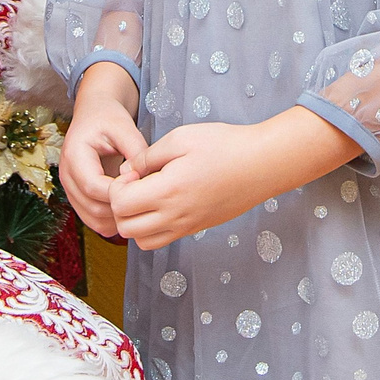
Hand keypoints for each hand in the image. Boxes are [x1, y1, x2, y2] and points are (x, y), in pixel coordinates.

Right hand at [60, 62, 147, 237]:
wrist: (95, 114)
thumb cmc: (108, 118)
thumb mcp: (124, 127)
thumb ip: (136, 152)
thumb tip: (142, 179)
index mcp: (75, 155)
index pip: (93, 186)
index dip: (118, 190)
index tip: (138, 180)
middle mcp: (67, 175)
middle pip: (92, 207)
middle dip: (120, 208)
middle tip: (142, 196)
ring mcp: (70, 188)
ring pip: (92, 219)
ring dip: (116, 218)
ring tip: (137, 204)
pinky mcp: (77, 196)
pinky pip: (92, 219)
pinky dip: (110, 220)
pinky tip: (127, 208)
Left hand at [108, 110, 356, 250]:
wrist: (262, 164)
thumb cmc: (223, 145)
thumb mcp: (180, 138)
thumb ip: (148, 157)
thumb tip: (128, 171)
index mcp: (168, 191)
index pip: (120, 205)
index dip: (117, 186)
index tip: (133, 171)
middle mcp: (176, 216)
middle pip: (126, 229)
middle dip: (120, 207)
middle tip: (135, 184)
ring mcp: (188, 226)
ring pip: (143, 242)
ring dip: (135, 222)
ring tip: (146, 196)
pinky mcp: (198, 228)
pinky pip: (164, 239)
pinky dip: (153, 228)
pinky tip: (163, 202)